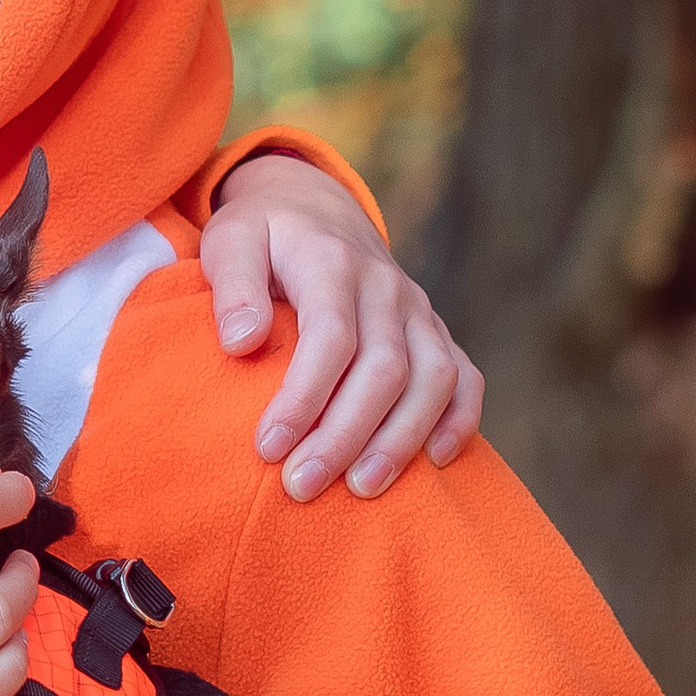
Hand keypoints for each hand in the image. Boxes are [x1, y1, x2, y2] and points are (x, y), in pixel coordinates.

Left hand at [202, 154, 482, 499]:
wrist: (314, 206)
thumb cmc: (262, 236)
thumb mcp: (230, 240)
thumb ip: (233, 286)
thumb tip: (241, 343)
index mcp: (332, 261)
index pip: (330, 336)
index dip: (303, 397)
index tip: (268, 448)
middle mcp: (385, 286)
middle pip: (383, 368)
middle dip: (345, 434)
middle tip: (302, 486)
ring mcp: (418, 310)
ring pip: (432, 377)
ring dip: (401, 438)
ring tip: (362, 489)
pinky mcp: (435, 331)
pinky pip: (465, 376)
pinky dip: (459, 419)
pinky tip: (435, 463)